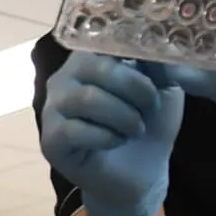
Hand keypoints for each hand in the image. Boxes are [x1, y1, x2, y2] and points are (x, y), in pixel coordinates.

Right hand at [40, 52, 183, 215]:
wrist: (141, 176)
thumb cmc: (149, 126)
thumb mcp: (164, 89)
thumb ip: (159, 63)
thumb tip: (159, 42)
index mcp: (89, 59)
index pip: (102, 40)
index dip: (131, 50)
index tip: (154, 67)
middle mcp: (64, 77)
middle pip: (94, 65)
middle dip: (133, 86)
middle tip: (151, 106)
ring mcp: (53, 109)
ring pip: (86, 98)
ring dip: (122, 114)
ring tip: (137, 129)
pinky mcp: (51, 140)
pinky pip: (75, 130)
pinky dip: (106, 136)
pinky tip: (118, 141)